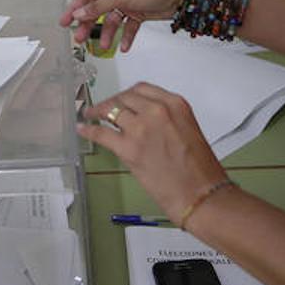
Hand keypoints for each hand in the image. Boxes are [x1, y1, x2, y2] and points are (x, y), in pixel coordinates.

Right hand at [61, 0, 183, 51]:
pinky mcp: (138, 13)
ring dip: (108, 33)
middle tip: (79, 39)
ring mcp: (127, 2)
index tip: (64, 22)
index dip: (74, 7)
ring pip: (111, 20)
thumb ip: (98, 7)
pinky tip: (124, 47)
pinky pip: (127, 27)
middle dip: (88, 24)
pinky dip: (126, 37)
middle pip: (97, 9)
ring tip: (104, 47)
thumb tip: (76, 14)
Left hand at [78, 83, 227, 221]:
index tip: (120, 100)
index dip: (126, 95)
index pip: (142, 90)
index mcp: (174, 104)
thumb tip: (143, 119)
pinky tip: (83, 129)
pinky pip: (101, 133)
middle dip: (112, 102)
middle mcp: (156, 110)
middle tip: (103, 109)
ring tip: (90, 116)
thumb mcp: (188, 129)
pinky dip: (89, 130)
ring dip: (97, 112)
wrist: (201, 194)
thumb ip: (166, 119)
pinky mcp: (128, 148)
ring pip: (110, 110)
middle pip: (124, 98)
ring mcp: (140, 128)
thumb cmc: (199, 168)